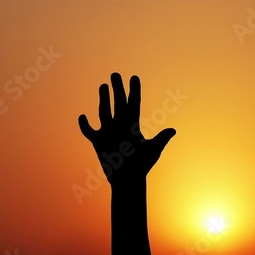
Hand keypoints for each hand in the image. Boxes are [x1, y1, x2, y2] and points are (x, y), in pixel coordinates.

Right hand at [78, 73, 175, 187]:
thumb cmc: (141, 167)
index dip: (134, 90)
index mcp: (133, 125)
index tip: (134, 77)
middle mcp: (120, 126)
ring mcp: (108, 132)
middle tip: (115, 74)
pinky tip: (82, 116)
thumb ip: (160, 139)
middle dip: (117, 88)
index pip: (134, 103)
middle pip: (118, 103)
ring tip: (103, 85)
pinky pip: (88, 130)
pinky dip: (84, 124)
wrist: (127, 180)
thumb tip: (172, 130)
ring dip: (103, 99)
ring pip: (104, 111)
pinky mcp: (98, 142)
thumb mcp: (151, 151)